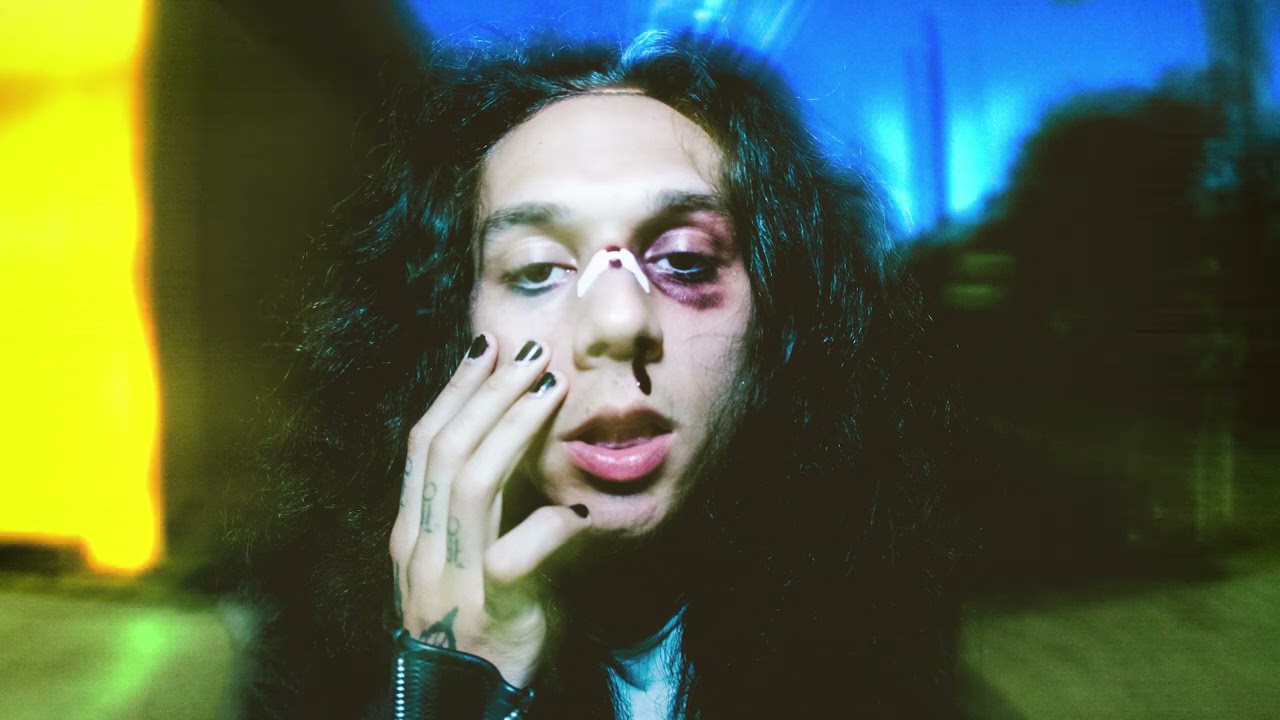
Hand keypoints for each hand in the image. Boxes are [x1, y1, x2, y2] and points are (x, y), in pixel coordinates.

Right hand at [388, 334, 590, 687]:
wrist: (467, 696)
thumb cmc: (480, 615)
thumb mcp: (465, 551)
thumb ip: (480, 501)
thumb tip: (511, 431)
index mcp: (412, 529)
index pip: (424, 443)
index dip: (454, 390)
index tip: (486, 348)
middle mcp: (421, 547)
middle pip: (446, 450)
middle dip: (489, 392)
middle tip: (530, 350)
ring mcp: (451, 579)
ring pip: (472, 483)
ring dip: (513, 426)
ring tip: (550, 386)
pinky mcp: (493, 611)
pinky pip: (516, 554)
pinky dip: (551, 523)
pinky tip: (580, 504)